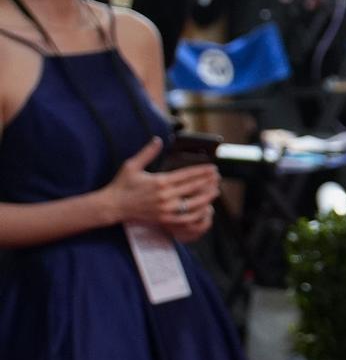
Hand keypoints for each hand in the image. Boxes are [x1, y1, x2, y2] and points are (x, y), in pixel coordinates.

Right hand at [100, 138, 219, 228]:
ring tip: (216, 191)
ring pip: (193, 203)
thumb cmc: (122, 184)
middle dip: (208, 181)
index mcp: (159, 181)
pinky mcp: (165, 219)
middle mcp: (164, 196)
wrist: (113, 206)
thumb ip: (147, 153)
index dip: (202, 171)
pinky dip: (198, 213)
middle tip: (218, 176)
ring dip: (206, 197)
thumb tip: (158, 139)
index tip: (213, 168)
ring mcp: (166, 209)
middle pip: (193, 188)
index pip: (187, 175)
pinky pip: (186, 218)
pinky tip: (205, 208)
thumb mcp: (132, 165)